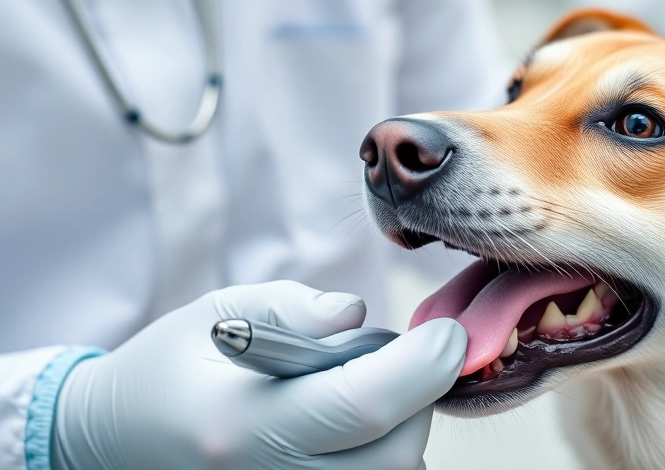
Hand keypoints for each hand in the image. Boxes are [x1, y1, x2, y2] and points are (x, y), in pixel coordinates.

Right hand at [52, 281, 465, 469]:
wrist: (113, 441)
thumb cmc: (170, 366)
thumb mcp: (221, 311)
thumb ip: (297, 310)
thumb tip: (357, 315)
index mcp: (240, 424)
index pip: (362, 407)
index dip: (424, 367)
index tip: (451, 334)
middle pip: (394, 455)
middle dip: (418, 399)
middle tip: (396, 357)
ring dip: (402, 429)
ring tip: (357, 391)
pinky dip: (381, 455)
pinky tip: (354, 425)